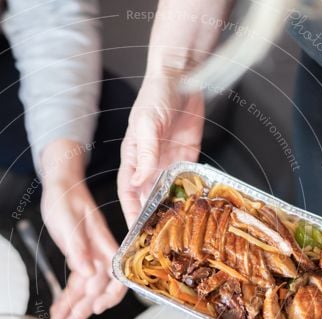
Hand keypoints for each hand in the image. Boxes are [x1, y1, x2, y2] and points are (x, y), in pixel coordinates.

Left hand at [41, 179, 125, 318]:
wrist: (61, 185)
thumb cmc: (66, 197)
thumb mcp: (68, 221)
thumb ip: (78, 247)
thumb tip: (88, 272)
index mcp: (103, 244)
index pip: (115, 275)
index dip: (108, 295)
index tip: (95, 309)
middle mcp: (100, 254)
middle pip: (97, 290)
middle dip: (82, 312)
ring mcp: (90, 259)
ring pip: (85, 291)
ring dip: (72, 310)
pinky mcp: (80, 260)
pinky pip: (75, 285)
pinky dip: (66, 298)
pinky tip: (57, 311)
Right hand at [117, 74, 204, 225]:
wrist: (182, 76)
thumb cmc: (156, 95)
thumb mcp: (147, 123)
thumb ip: (145, 152)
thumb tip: (140, 180)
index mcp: (133, 157)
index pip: (128, 192)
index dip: (131, 212)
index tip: (134, 233)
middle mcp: (150, 163)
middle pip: (148, 197)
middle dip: (151, 217)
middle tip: (158, 239)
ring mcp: (169, 161)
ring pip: (167, 192)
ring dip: (171, 209)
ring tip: (177, 231)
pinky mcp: (187, 156)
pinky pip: (186, 180)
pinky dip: (188, 194)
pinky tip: (193, 208)